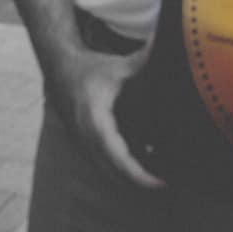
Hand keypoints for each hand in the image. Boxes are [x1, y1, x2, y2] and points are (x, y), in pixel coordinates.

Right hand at [53, 43, 164, 189]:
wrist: (61, 71)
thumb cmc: (91, 69)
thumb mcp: (118, 67)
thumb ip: (145, 60)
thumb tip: (168, 44)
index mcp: (94, 122)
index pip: (116, 156)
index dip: (137, 174)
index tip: (158, 184)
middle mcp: (86, 139)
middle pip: (114, 173)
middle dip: (140, 184)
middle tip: (171, 186)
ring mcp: (84, 146)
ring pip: (109, 173)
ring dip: (132, 180)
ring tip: (164, 181)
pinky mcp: (86, 147)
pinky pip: (106, 166)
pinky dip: (125, 171)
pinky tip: (149, 169)